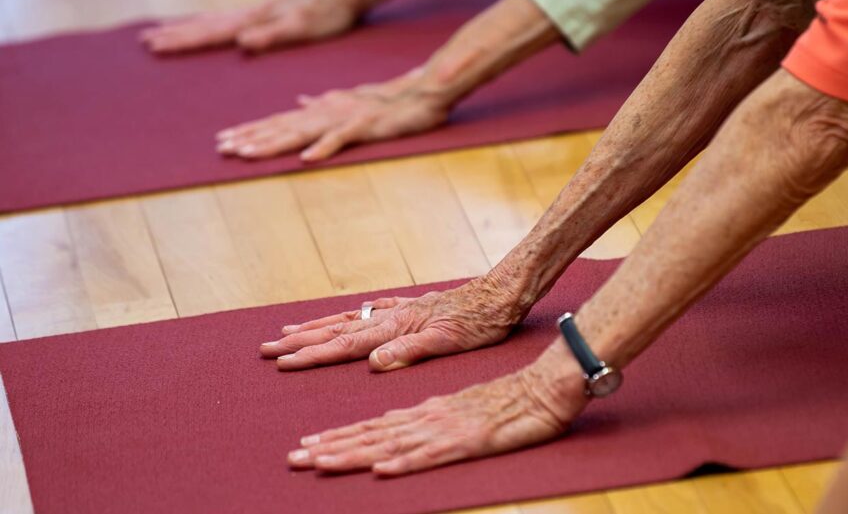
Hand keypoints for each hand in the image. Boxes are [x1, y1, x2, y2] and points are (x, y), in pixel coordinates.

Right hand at [140, 0, 362, 54]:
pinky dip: (212, 20)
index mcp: (256, 20)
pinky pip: (230, 17)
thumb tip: (239, 42)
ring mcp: (261, 10)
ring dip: (189, 25)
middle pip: (206, 23)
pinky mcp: (272, 10)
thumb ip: (271, 36)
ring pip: (215, 18)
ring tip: (165, 28)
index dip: (182, 40)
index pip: (211, 32)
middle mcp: (253, 13)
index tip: (153, 45)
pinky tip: (214, 23)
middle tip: (144, 39)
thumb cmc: (330, 13)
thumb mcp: (302, 29)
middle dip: (176, 32)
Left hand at [216, 72, 450, 161]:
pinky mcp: (365, 125)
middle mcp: (327, 110)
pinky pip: (341, 139)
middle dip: (251, 137)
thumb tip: (299, 102)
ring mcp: (345, 117)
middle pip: (282, 126)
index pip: (280, 120)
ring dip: (273, 143)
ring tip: (246, 154)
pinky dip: (323, 148)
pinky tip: (305, 159)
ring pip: (302, 132)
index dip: (252, 130)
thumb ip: (322, 102)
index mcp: (322, 107)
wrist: (422, 92)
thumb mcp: (350, 99)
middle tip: (221, 148)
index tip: (225, 140)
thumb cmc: (389, 100)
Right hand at [260, 276, 523, 371]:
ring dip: (319, 326)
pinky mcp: (416, 305)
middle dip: (301, 340)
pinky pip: (374, 309)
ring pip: (351, 318)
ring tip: (291, 329)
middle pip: (338, 330)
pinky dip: (355, 313)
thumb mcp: (449, 342)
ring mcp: (402, 308)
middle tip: (267, 347)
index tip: (281, 362)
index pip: (345, 346)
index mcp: (396, 329)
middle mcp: (393, 316)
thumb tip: (373, 363)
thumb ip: (410, 351)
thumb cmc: (480, 323)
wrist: (502, 293)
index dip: (311, 356)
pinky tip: (352, 312)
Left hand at [287, 364, 584, 475]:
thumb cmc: (507, 400)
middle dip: (331, 448)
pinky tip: (383, 469)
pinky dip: (405, 461)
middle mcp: (429, 417)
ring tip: (320, 463)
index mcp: (426, 411)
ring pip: (391, 443)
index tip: (307, 448)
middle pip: (372, 434)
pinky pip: (432, 454)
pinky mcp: (468, 441)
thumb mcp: (461, 409)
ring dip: (354, 453)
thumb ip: (428, 419)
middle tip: (294, 459)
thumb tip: (394, 429)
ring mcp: (447, 428)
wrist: (544, 386)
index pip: (374, 426)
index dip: (339, 438)